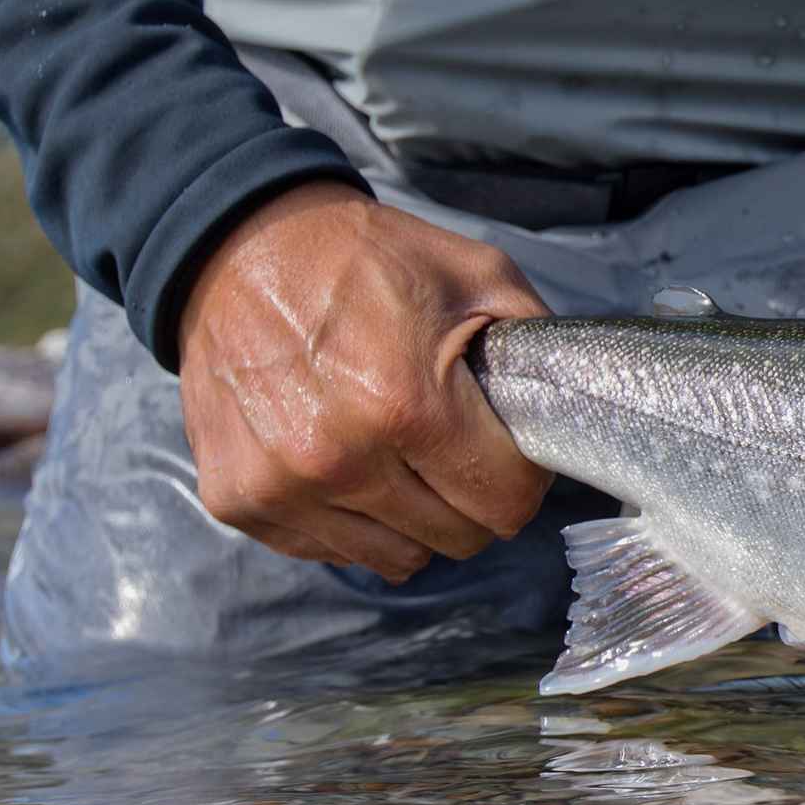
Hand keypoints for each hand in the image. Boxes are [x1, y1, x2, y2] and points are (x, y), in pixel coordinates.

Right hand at [175, 180, 552, 581]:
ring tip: (395, 452)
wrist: (237, 247)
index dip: (520, 477)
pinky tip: (341, 459)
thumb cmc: (366, 259)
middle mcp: (335, 459)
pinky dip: (349, 518)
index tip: (505, 448)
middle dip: (469, 499)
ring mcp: (279, 487)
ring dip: (411, 517)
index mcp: (404, 404)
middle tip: (452, 447)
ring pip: (397, 557)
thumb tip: (570, 418)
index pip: (505, 503)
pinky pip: (330, 549)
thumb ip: (534, 351)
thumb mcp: (477, 275)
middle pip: (456, 538)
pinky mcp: (235, 500)